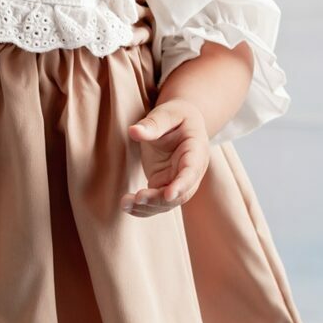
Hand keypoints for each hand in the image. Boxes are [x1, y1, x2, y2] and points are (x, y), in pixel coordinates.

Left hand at [121, 100, 209, 217]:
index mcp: (196, 151)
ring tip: (125, 203)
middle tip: (137, 198)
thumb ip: (153, 124)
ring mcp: (179, 181)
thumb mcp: (166, 114)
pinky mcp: (165, 185)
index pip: (191, 171)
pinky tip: (127, 206)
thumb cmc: (175, 116)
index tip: (168, 195)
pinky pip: (157, 202)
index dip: (182, 184)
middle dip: (159, 200)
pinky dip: (143, 208)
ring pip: (167, 203)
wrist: (180, 122)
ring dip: (148, 207)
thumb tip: (133, 131)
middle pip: (180, 193)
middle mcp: (192, 171)